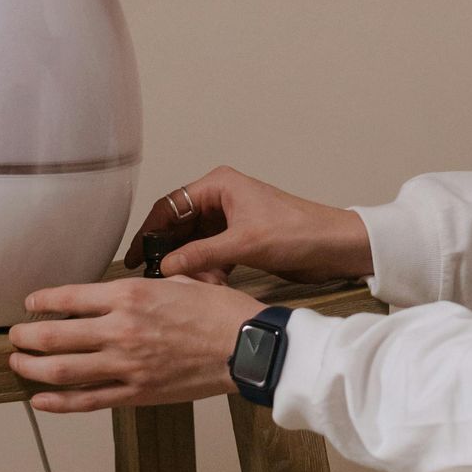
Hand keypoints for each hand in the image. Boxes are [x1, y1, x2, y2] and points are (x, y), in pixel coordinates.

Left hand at [8, 276, 259, 413]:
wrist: (246, 347)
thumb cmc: (219, 311)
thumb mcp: (179, 280)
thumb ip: (145, 285)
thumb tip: (124, 290)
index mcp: (130, 295)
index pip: (69, 297)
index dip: (41, 301)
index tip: (29, 303)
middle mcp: (120, 328)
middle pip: (54, 334)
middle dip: (26, 336)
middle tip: (14, 336)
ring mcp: (126, 364)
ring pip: (62, 369)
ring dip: (32, 367)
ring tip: (18, 363)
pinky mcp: (136, 392)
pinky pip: (87, 400)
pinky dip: (58, 403)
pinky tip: (40, 400)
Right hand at [129, 166, 372, 286]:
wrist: (335, 246)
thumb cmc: (298, 232)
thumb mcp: (243, 244)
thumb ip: (200, 255)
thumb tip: (165, 267)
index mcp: (219, 185)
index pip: (170, 205)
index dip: (149, 231)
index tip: (136, 256)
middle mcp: (221, 197)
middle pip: (179, 225)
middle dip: (170, 251)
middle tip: (153, 276)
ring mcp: (230, 219)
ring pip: (194, 243)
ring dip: (190, 264)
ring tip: (187, 285)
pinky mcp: (240, 239)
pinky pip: (210, 253)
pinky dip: (206, 269)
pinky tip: (209, 285)